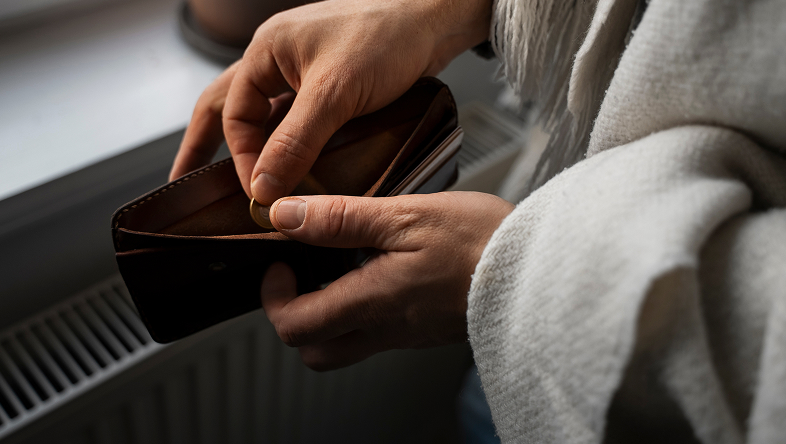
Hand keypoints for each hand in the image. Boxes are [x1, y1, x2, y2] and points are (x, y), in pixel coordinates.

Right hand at [170, 0, 491, 203]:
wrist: (433, 21)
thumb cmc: (386, 37)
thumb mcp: (335, 94)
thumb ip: (296, 141)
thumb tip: (264, 185)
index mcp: (266, 51)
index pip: (234, 115)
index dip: (242, 159)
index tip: (259, 193)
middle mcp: (277, 58)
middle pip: (227, 107)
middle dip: (204, 144)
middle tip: (185, 180)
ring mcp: (302, 70)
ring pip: (262, 114)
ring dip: (248, 145)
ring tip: (235, 178)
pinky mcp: (328, 83)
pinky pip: (293, 117)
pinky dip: (284, 142)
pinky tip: (288, 163)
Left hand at [260, 192, 513, 370]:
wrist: (542, 268)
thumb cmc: (481, 240)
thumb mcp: (406, 215)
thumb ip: (341, 218)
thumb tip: (285, 216)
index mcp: (374, 302)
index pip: (296, 326)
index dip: (273, 297)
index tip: (279, 261)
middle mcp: (386, 329)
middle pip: (315, 350)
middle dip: (294, 313)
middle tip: (300, 270)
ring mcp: (407, 333)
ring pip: (345, 344)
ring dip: (327, 311)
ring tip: (338, 262)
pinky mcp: (426, 328)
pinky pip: (378, 331)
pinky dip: (361, 306)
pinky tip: (377, 265)